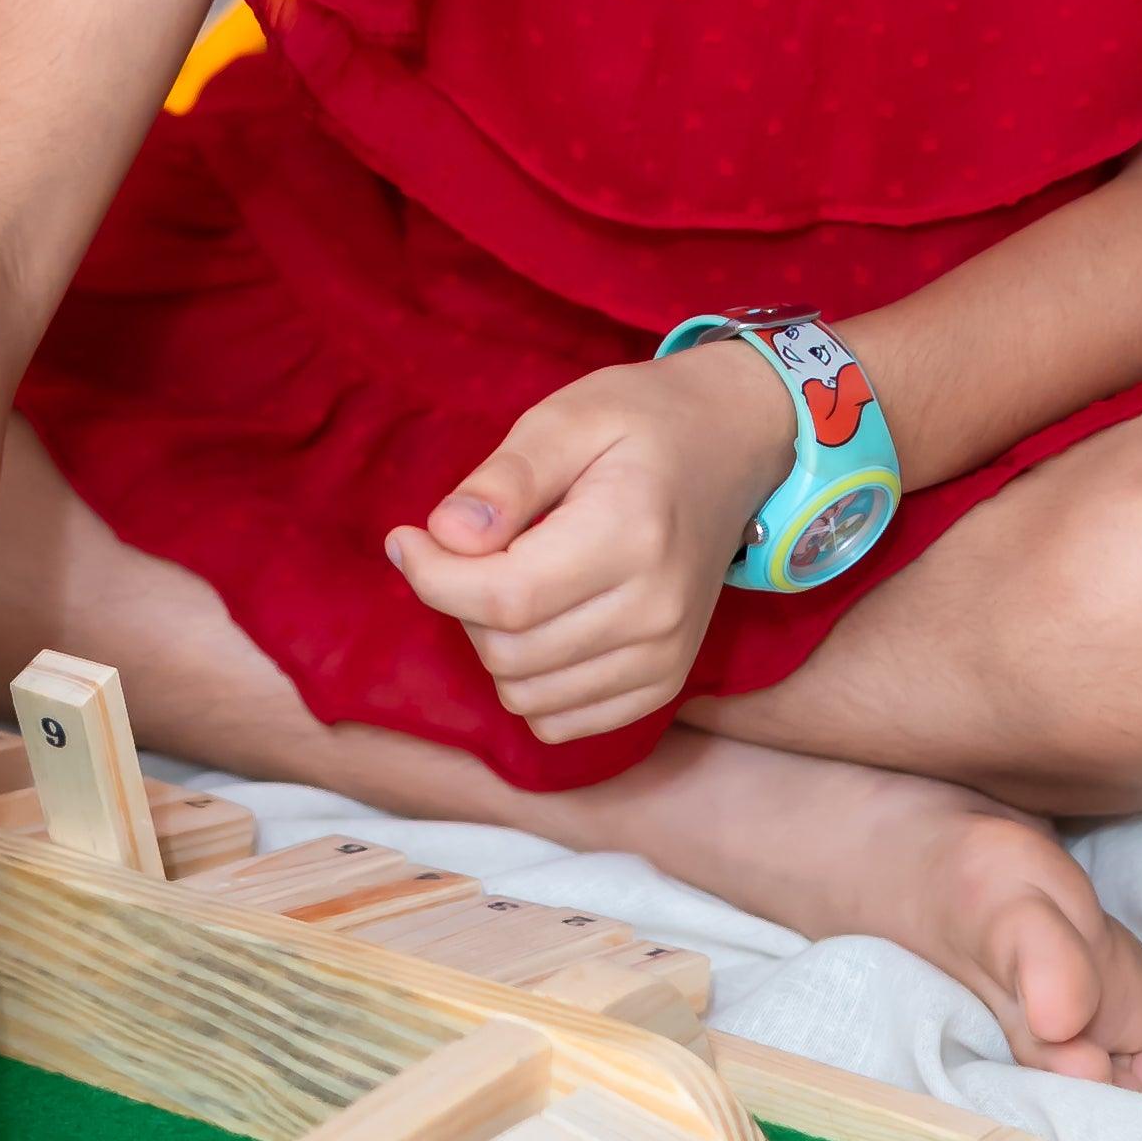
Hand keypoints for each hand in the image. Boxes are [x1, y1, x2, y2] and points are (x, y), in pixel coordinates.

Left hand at [383, 336, 798, 743]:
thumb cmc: (640, 423)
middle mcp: (657, 611)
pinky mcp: (664, 683)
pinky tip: (538, 623)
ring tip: (514, 578)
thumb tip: (445, 535)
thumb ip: (504, 480)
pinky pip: (562, 722)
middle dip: (461, 601)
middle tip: (471, 547)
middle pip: (507, 650)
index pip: (504, 597)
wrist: (733, 445)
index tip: (408, 538)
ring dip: (492, 643)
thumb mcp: (566, 418)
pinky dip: (529, 683)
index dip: (432, 576)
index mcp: (631, 536)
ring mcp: (667, 657)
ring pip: (525, 694)